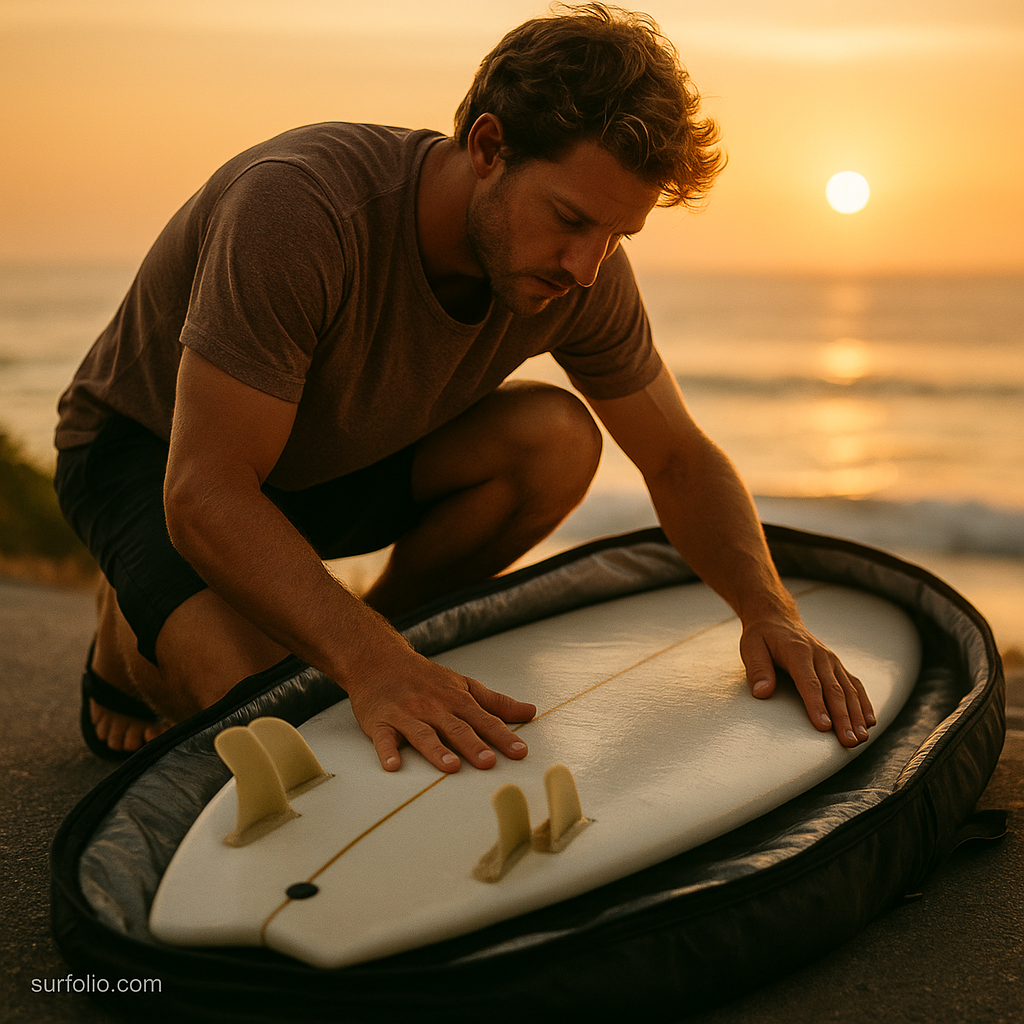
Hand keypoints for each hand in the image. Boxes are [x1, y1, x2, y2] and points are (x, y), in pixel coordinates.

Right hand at [344, 649, 535, 772]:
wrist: (380, 659)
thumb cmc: (426, 678)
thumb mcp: (463, 685)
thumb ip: (496, 702)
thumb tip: (531, 712)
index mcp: (456, 699)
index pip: (484, 720)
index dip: (502, 736)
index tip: (520, 752)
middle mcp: (433, 706)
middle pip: (456, 728)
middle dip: (473, 745)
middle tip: (489, 762)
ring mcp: (406, 714)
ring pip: (423, 734)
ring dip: (437, 750)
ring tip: (451, 767)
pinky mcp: (381, 721)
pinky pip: (384, 738)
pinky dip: (388, 751)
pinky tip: (393, 765)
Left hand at [739, 614, 876, 747]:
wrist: (778, 619)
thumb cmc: (762, 637)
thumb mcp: (751, 648)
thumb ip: (757, 670)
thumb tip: (762, 693)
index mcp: (798, 652)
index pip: (809, 682)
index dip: (817, 705)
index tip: (824, 727)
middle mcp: (820, 656)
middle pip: (834, 690)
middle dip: (843, 718)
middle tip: (849, 741)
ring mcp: (832, 661)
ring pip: (849, 690)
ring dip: (857, 715)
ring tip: (862, 738)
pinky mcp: (837, 666)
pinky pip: (855, 685)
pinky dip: (864, 703)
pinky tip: (870, 721)